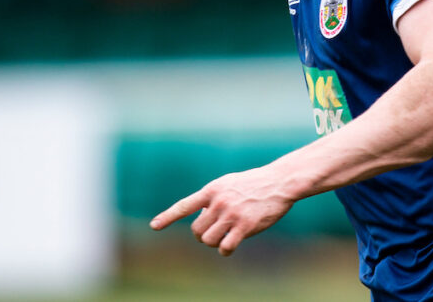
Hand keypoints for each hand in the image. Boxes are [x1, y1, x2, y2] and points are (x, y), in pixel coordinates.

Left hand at [149, 165, 295, 255]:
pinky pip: (225, 248)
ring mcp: (231, 214)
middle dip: (203, 235)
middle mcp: (218, 202)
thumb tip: (201, 216)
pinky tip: (231, 246)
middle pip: (197, 231)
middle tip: (215, 231)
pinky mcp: (245, 226)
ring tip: (225, 237)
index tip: (154, 226)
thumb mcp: (228, 183)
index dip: (168, 217)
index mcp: (211, 190)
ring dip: (214, 243)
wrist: (278, 183)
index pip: (184, 206)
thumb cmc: (253, 184)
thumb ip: (212, 197)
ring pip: (209, 241)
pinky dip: (225, 251)